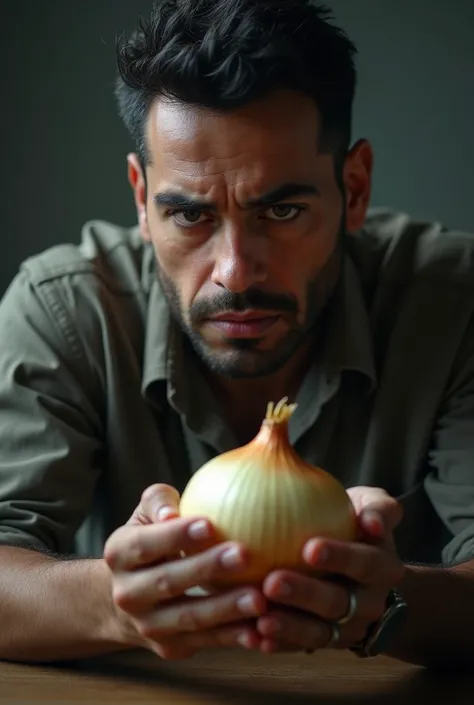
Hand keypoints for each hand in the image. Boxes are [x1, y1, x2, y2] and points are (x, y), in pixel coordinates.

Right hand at [103, 484, 265, 659]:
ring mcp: (147, 625)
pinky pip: (206, 641)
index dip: (176, 535)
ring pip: (189, 618)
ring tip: (260, 598)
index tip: (210, 525)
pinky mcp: (170, 646)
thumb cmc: (149, 540)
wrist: (123, 599)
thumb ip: (158, 501)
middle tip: (244, 555)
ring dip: (226, 609)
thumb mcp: (145, 515)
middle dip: (207, 569)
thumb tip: (171, 512)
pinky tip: (261, 629)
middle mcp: (127, 594)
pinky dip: (234, 637)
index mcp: (119, 554)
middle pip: (167, 582)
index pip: (145, 544)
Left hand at [256, 486, 404, 652]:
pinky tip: (254, 636)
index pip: (364, 562)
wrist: (364, 570)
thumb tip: (371, 522)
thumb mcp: (374, 507)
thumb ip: (379, 509)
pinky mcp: (326, 642)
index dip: (340, 558)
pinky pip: (301, 645)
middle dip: (305, 594)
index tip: (309, 549)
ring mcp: (349, 627)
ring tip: (262, 619)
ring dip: (290, 627)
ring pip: (320, 632)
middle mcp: (370, 602)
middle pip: (338, 601)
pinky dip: (279, 643)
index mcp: (382, 568)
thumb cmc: (357, 523)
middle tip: (272, 582)